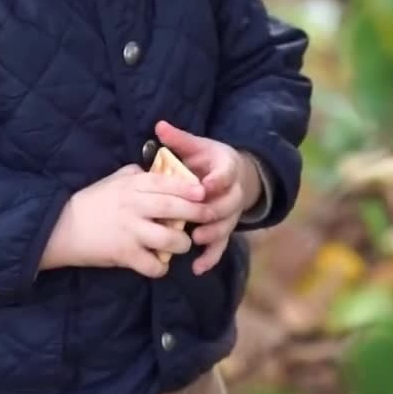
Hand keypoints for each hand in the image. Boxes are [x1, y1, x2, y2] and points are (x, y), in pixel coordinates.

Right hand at [40, 164, 206, 278]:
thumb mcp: (114, 179)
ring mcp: (130, 231)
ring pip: (168, 239)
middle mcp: (133, 206)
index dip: (187, 187)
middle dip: (196, 213)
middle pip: (173, 209)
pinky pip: (152, 265)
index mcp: (131, 185)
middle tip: (208, 216)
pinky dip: (161, 267)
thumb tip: (160, 170)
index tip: (203, 191)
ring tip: (183, 243)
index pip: (166, 183)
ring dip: (182, 243)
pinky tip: (161, 264)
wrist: (63, 227)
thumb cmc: (92, 200)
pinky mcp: (124, 254)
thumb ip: (137, 174)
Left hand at [155, 120, 261, 274]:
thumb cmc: (208, 160)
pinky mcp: (225, 229)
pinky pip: (221, 246)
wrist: (231, 176)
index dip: (217, 181)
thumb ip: (179, 139)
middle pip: (228, 204)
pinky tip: (197, 267)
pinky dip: (211, 257)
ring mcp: (231, 214)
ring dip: (212, 234)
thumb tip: (159, 125)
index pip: (226, 175)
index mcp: (227, 168)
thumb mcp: (197, 146)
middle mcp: (234, 193)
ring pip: (226, 226)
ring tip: (195, 239)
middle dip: (212, 211)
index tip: (204, 186)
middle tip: (196, 218)